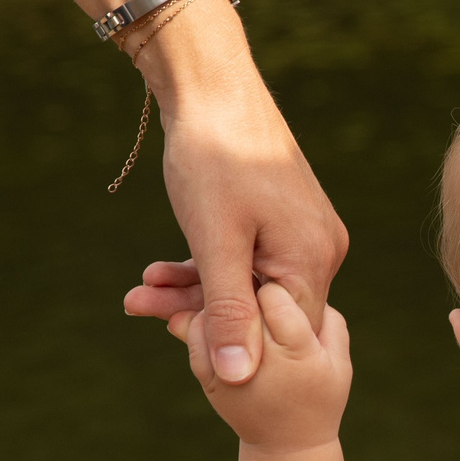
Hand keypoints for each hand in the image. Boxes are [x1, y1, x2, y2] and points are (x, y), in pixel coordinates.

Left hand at [120, 0, 349, 384]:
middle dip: (201, 312)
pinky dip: (207, 267)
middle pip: (262, 308)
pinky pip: (247, 260)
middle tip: (139, 305)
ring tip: (140, 290)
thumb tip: (238, 378)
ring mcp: (304, 233)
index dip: (232, 346)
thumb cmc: (213, 157)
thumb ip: (227, 312)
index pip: (283, 335)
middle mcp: (320, 249)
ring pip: (248, 283)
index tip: (178, 337)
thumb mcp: (214, 242)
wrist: (212, 83)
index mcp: (313, 259)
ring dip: (195, 289)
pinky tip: (163, 269)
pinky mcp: (283, 219)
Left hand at [168, 281, 353, 452]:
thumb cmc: (321, 395)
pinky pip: (193, 335)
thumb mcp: (339, 358)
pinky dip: (196, 317)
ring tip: (228, 294)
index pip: (274, 296)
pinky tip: (212, 311)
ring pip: (209, 314)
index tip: (270, 280)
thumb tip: (308, 287)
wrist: (287, 445)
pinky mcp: (208, 379)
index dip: (271, 283)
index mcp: (299, 352)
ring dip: (214, 298)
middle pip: (239, 302)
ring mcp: (230, 373)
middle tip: (242, 273)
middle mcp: (262, 362)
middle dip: (238, 282)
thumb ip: (328, 319)